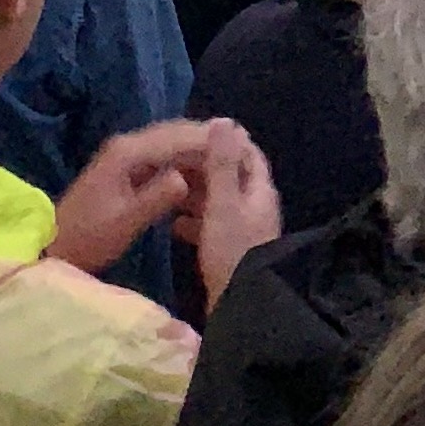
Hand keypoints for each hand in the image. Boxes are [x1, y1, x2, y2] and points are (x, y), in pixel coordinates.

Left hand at [49, 121, 233, 278]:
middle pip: (176, 132)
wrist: (55, 247)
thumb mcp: (126, 222)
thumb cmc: (90, 238)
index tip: (243, 144)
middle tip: (244, 147)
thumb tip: (186, 176)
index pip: (177, 138)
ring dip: (199, 149)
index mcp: (127, 153)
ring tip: (230, 157)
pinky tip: (204, 171)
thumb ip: (157, 198)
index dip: (210, 140)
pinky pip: (164, 154)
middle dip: (209, 139)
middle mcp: (127, 145)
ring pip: (172, 142)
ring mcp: (125, 154)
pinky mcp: (127, 167)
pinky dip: (186, 159)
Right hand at [181, 121, 280, 310]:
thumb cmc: (232, 249)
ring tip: (164, 187)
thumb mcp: (223, 203)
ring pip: (217, 202)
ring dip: (194, 194)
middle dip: (202, 167)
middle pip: (230, 177)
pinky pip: (209, 227)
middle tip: (168, 160)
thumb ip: (222, 164)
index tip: (192, 135)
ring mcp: (243, 229)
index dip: (223, 142)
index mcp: (260, 191)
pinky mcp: (229, 250)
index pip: (247, 154)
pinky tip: (169, 223)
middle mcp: (255, 206)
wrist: (240, 304)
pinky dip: (191, 222)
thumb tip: (225, 121)